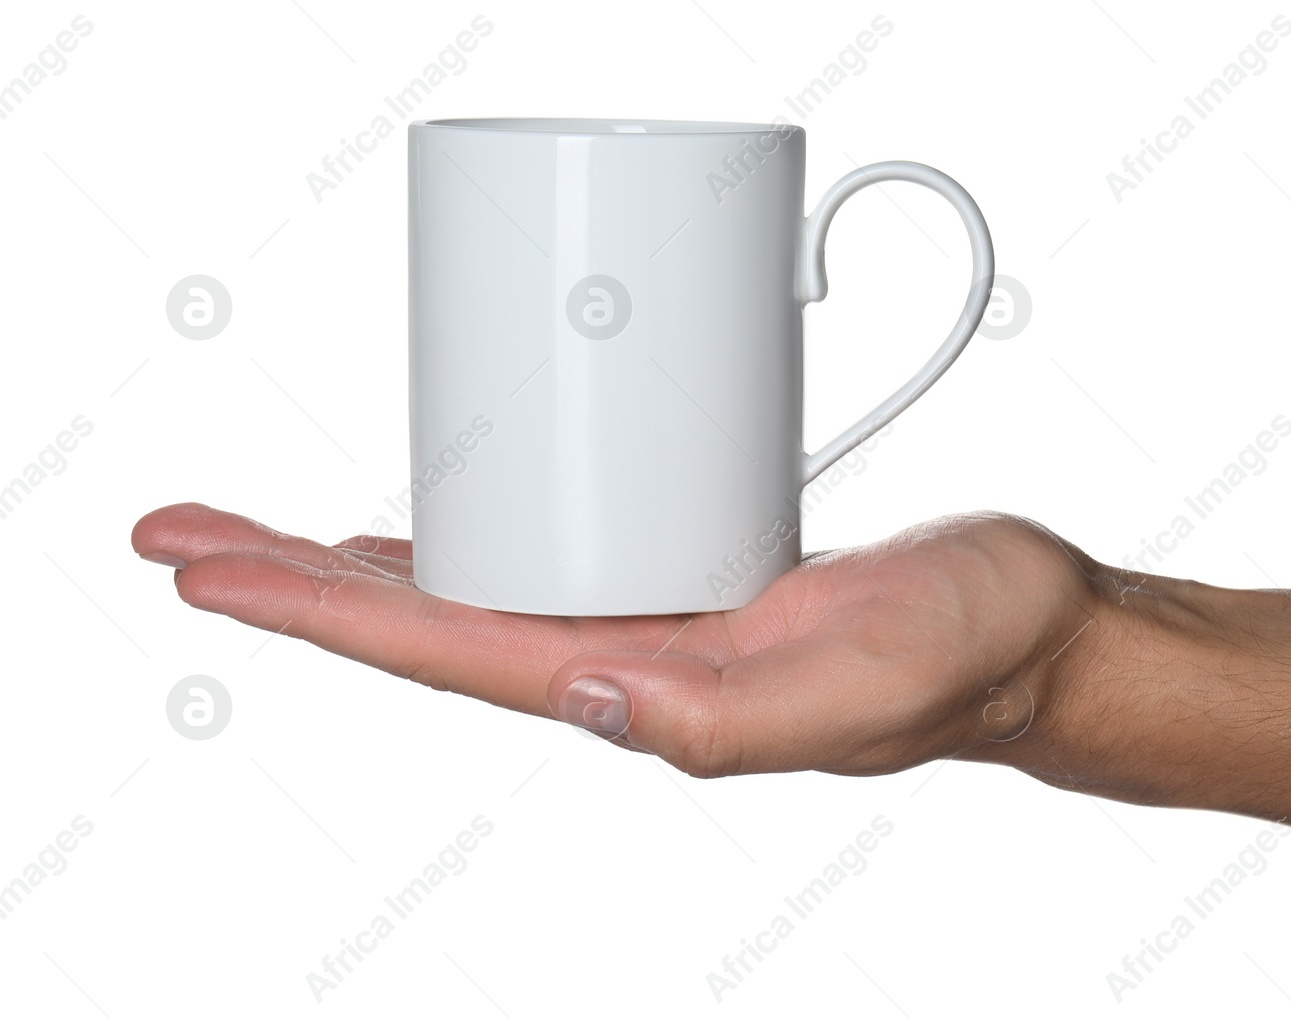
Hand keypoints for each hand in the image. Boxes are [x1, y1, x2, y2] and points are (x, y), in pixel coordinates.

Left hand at [131, 504, 1106, 779]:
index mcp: (650, 690)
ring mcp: (654, 620)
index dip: (320, 612)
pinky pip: (550, 557)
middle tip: (188, 532)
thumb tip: (589, 700)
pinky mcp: (688, 576)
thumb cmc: (964, 656)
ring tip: (268, 532)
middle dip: (299, 583)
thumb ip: (728, 716)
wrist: (1025, 629)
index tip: (212, 569)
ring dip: (364, 564)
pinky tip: (433, 528)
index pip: (447, 652)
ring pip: (478, 589)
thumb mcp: (861, 682)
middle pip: (429, 621)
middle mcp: (630, 663)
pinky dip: (473, 538)